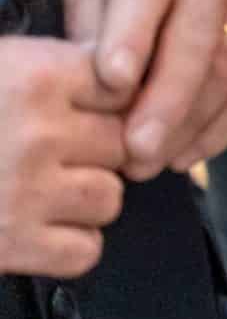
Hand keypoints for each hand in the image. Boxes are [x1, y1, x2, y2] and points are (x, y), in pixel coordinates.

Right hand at [0, 37, 130, 277]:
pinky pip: (86, 250)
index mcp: (34, 76)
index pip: (123, 86)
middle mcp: (39, 132)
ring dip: (86, 199)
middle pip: (122, 143)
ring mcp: (26, 191)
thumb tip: (122, 78)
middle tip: (58, 156)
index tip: (85, 111)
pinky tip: (38, 229)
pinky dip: (69, 246)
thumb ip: (54, 68)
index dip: (107, 103)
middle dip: (96, 152)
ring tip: (44, 192)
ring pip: (111, 197)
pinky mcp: (12, 245)